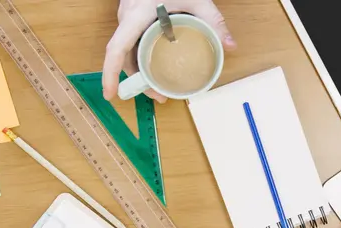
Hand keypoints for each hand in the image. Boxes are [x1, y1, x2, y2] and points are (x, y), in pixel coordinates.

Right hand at [102, 0, 236, 100]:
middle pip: (124, 57)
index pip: (116, 49)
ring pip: (127, 52)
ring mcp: (126, 19)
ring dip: (140, 72)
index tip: (110, 95)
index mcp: (136, 15)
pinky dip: (140, 59)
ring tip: (159, 88)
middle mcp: (126, 19)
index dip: (110, 73)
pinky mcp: (131, 20)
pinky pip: (131, 44)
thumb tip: (230, 46)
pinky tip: (155, 68)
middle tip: (160, 97)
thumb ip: (214, 21)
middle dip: (138, 81)